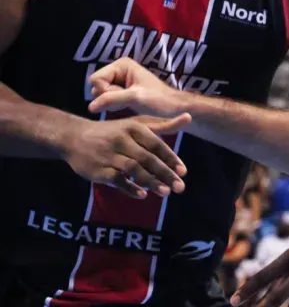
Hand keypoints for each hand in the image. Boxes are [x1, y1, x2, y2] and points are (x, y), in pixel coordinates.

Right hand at [60, 114, 189, 198]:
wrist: (74, 137)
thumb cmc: (113, 131)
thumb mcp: (137, 123)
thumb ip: (163, 124)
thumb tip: (189, 117)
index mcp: (133, 127)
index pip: (156, 144)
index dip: (171, 159)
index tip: (184, 171)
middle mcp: (121, 140)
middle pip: (147, 159)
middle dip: (165, 174)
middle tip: (180, 187)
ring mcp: (109, 155)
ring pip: (133, 169)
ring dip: (151, 182)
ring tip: (166, 192)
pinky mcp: (98, 170)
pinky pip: (116, 180)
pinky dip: (130, 188)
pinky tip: (143, 195)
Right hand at [88, 57, 185, 118]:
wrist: (174, 107)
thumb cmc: (160, 100)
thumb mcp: (135, 98)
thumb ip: (111, 99)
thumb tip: (90, 107)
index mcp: (122, 64)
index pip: (95, 79)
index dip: (105, 91)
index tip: (123, 96)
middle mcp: (118, 69)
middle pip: (95, 86)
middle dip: (108, 97)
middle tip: (128, 100)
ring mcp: (118, 80)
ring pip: (99, 94)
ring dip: (111, 102)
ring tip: (129, 103)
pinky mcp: (119, 90)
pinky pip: (105, 99)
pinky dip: (113, 105)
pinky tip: (127, 106)